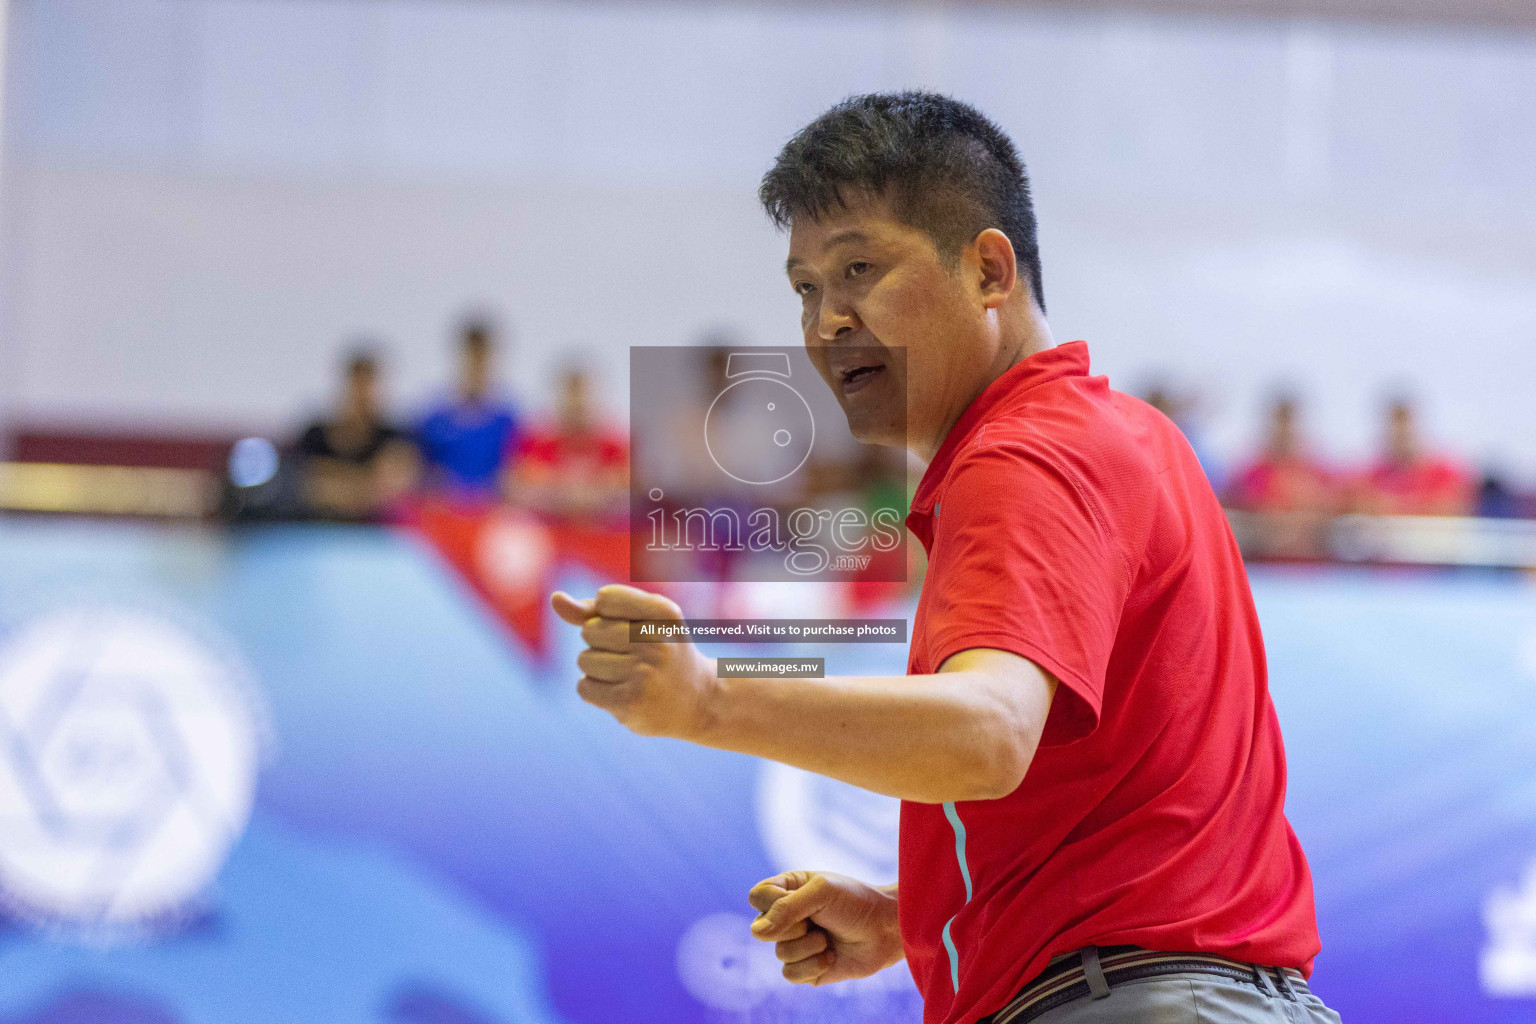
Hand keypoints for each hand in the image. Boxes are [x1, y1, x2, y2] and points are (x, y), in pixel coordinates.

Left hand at [551, 585, 717, 739]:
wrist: (701, 700)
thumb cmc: (662, 652)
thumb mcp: (640, 622)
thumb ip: (595, 609)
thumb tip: (555, 598)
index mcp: (664, 613)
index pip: (606, 598)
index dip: (608, 614)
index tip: (633, 627)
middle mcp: (657, 641)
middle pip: (590, 631)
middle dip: (601, 643)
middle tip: (634, 656)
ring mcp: (644, 674)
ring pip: (584, 660)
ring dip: (598, 670)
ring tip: (629, 676)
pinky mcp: (630, 702)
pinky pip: (584, 687)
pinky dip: (595, 690)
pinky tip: (620, 693)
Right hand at [748, 871, 902, 984]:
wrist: (886, 930)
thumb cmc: (855, 903)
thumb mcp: (821, 893)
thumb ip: (786, 908)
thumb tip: (758, 933)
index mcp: (788, 890)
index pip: (757, 897)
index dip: (772, 901)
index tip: (800, 897)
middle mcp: (788, 917)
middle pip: (761, 929)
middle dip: (794, 927)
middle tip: (819, 920)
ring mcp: (796, 944)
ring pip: (779, 953)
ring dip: (809, 947)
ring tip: (829, 938)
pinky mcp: (806, 969)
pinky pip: (790, 974)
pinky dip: (813, 966)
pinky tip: (831, 956)